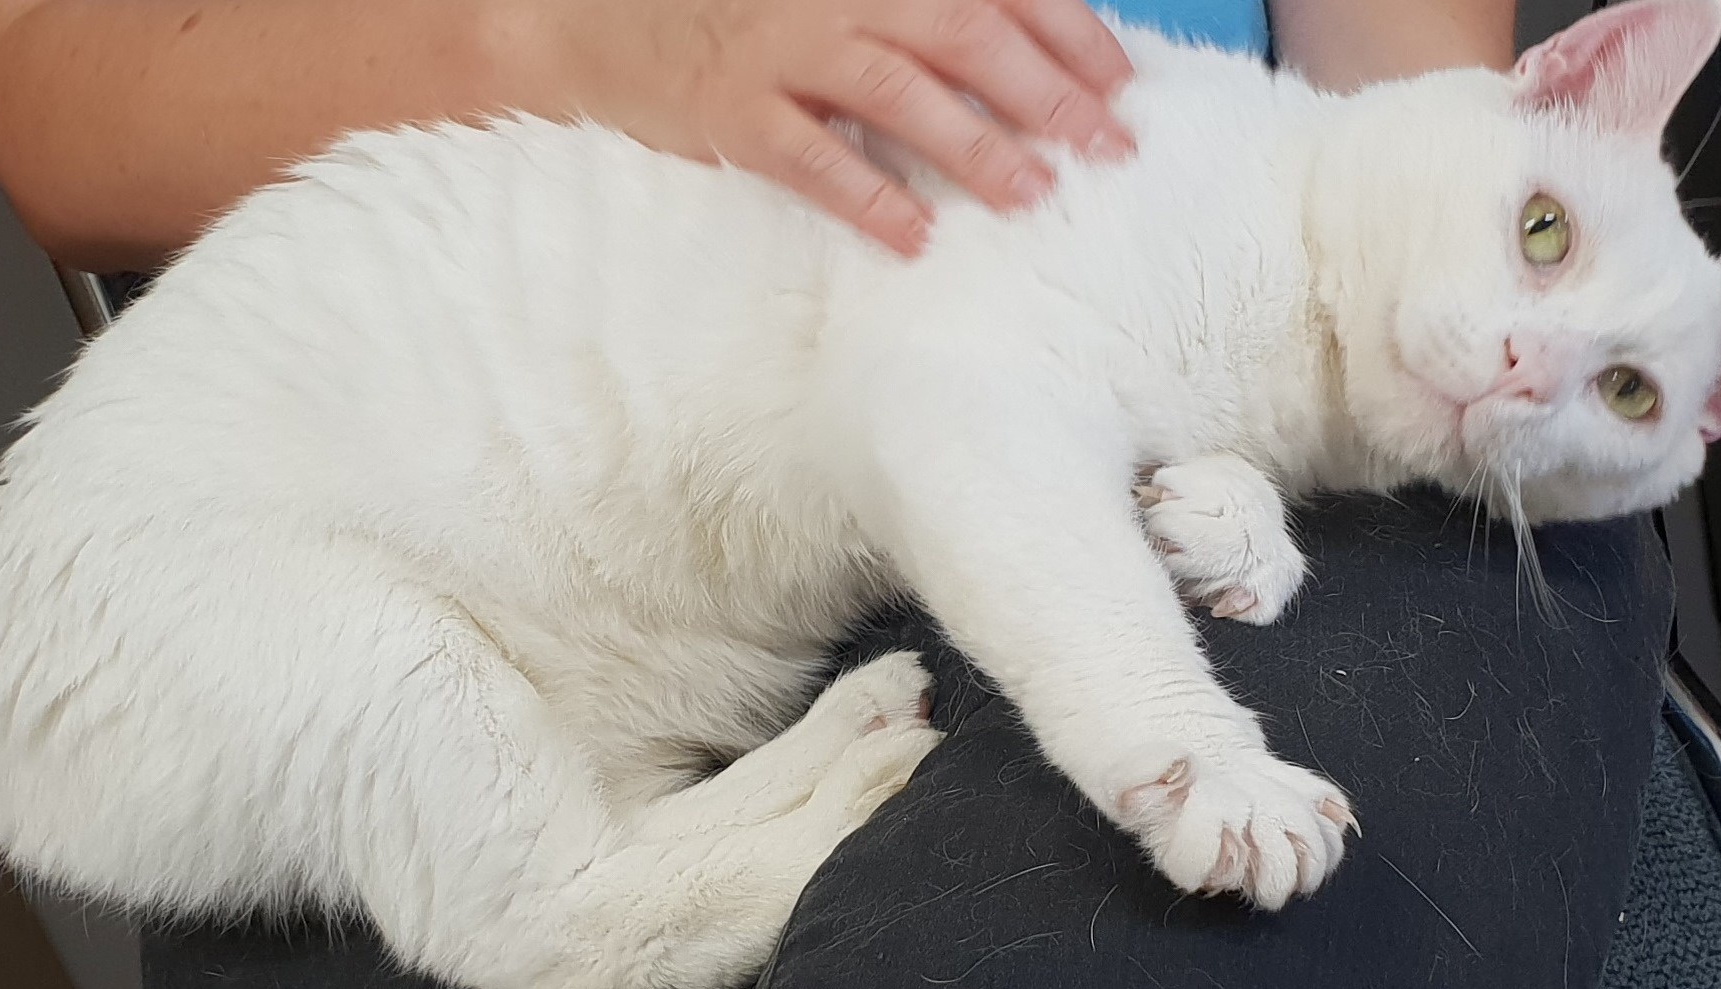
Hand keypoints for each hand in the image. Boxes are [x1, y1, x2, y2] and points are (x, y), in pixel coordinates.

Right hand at [546, 0, 1137, 254]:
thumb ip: (916, 13)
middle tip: (1106, 146)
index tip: (1121, 82)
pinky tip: (916, 235)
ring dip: (973, 145)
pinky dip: (868, 197)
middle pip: (965, 33)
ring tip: (1032, 194)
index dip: (1069, 30)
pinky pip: (812, 159)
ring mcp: (782, 50)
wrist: (599, 21)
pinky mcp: (734, 113)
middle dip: (1047, 91)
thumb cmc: (743, 9)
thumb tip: (1023, 52)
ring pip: (899, 93)